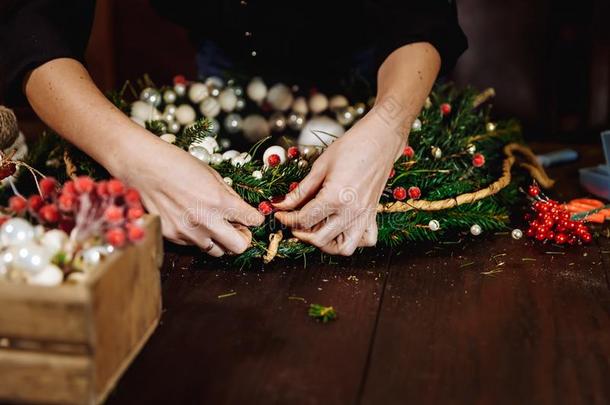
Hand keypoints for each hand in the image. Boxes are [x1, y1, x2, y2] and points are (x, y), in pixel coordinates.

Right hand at [112, 136, 263, 255]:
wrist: (143, 167)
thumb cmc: (177, 164)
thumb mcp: (211, 174)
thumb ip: (229, 195)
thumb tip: (241, 209)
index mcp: (220, 201)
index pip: (253, 221)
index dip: (256, 219)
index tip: (252, 217)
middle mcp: (206, 221)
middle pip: (239, 247)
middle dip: (243, 238)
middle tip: (238, 229)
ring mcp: (188, 232)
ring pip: (216, 251)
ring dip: (220, 240)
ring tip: (212, 224)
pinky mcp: (172, 237)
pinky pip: (193, 245)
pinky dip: (198, 237)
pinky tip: (190, 220)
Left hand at [274, 111, 403, 254]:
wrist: (380, 139)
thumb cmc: (351, 147)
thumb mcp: (319, 167)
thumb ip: (300, 191)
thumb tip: (281, 204)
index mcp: (335, 197)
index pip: (304, 220)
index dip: (287, 219)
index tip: (280, 213)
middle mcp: (351, 212)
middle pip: (319, 239)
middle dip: (301, 233)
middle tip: (294, 221)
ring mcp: (364, 216)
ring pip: (343, 249)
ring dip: (326, 244)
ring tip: (316, 230)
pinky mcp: (373, 215)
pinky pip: (366, 241)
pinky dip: (352, 241)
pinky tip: (340, 229)